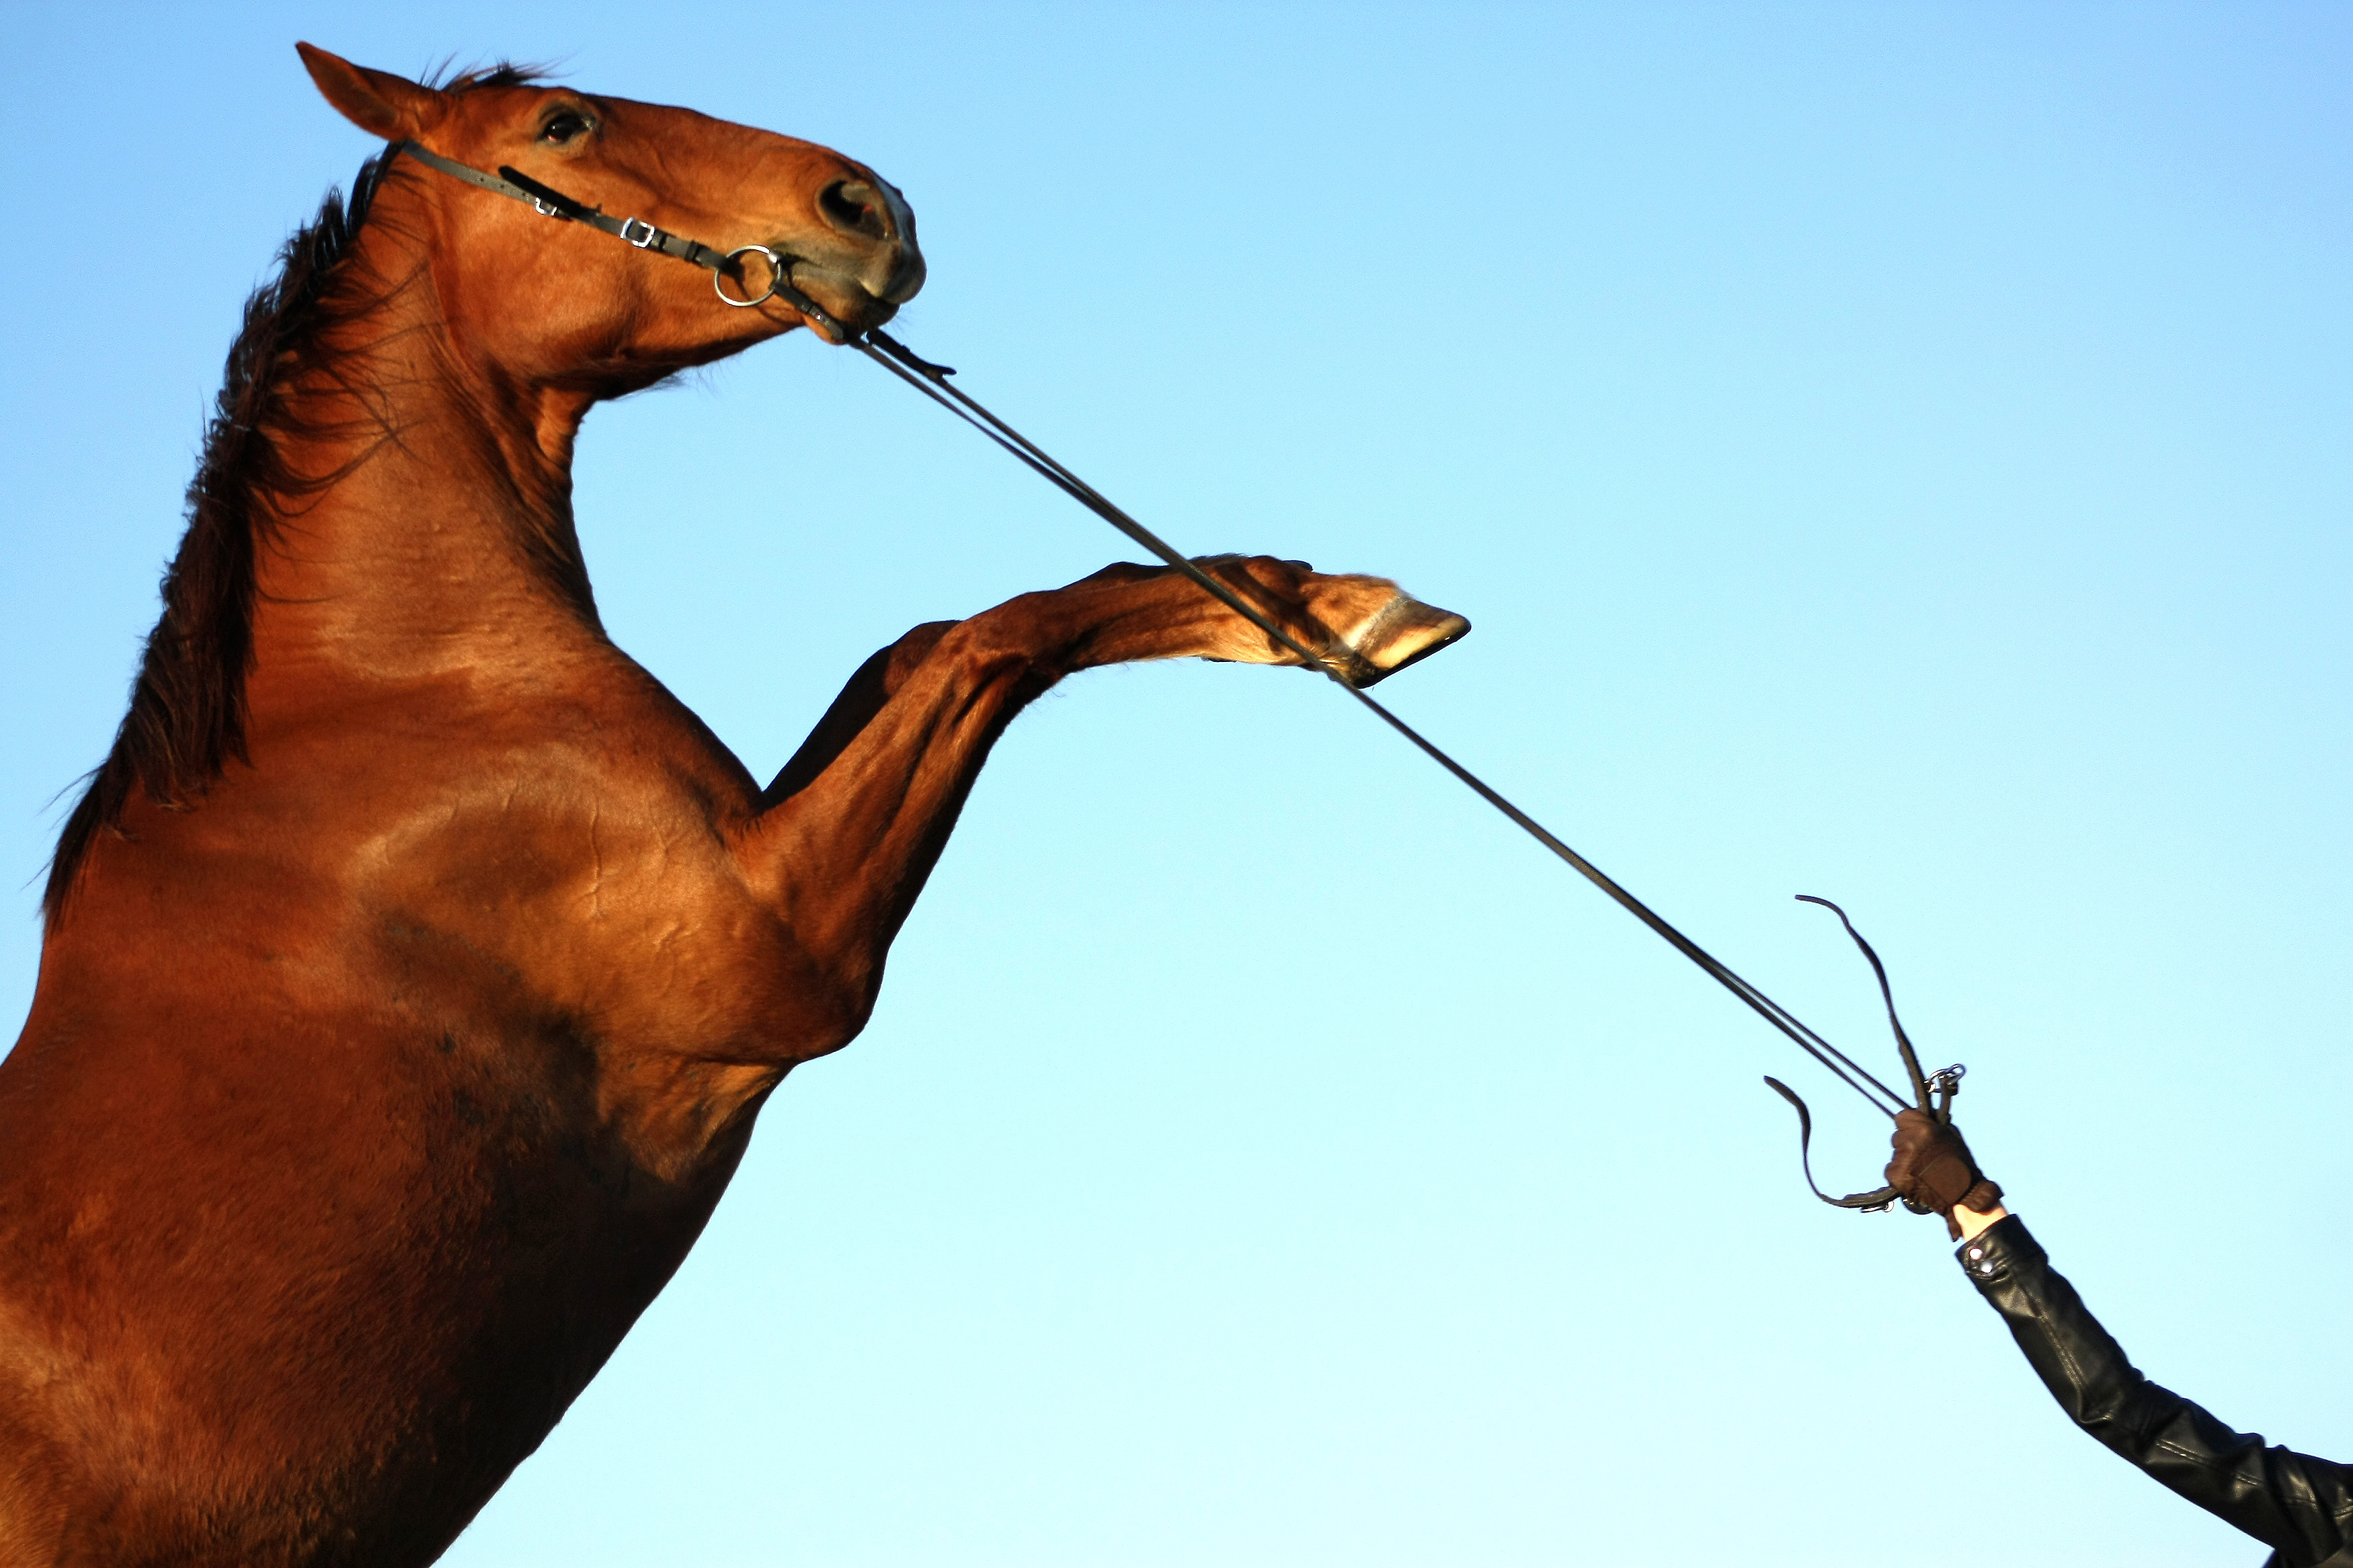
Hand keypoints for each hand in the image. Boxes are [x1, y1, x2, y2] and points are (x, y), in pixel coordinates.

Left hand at [1886, 1109, 2002, 1239]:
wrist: (1962, 1195)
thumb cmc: (1961, 1165)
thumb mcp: (1951, 1136)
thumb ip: (1932, 1125)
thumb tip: (1922, 1117)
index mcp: (1923, 1129)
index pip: (1902, 1117)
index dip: (1910, 1126)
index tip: (1916, 1133)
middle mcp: (1909, 1141)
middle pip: (1898, 1137)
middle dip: (1908, 1144)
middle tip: (1924, 1157)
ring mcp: (1900, 1159)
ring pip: (1896, 1154)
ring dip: (1905, 1161)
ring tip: (1924, 1172)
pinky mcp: (1894, 1175)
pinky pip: (1891, 1170)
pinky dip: (1901, 1175)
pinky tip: (1916, 1180)